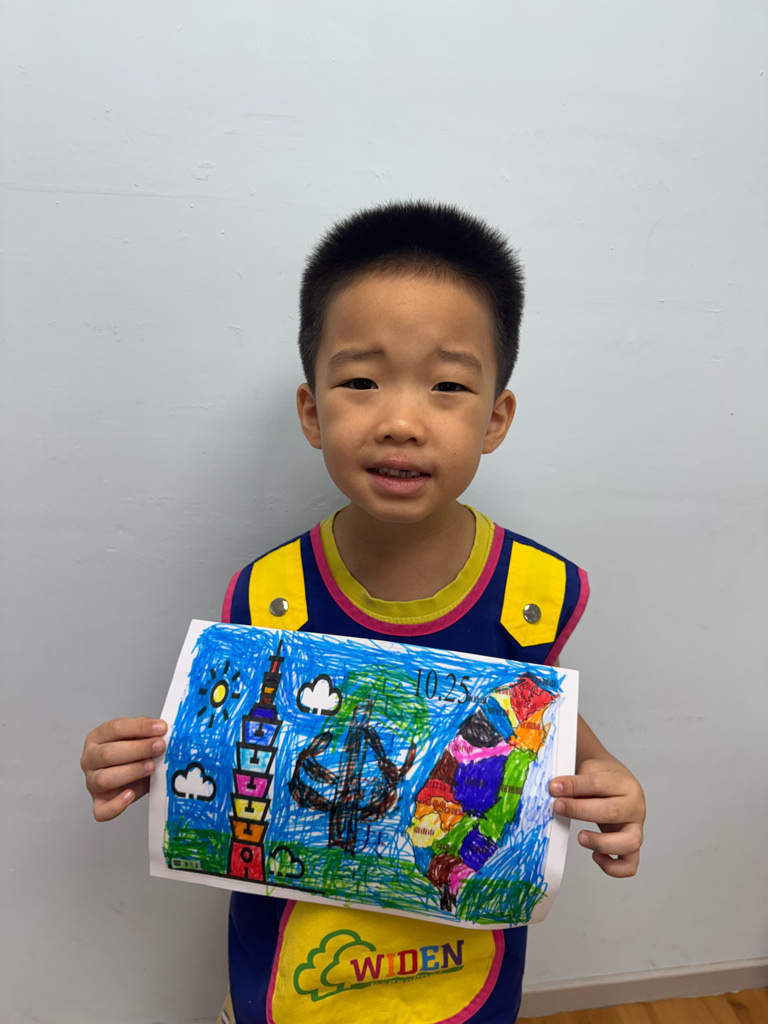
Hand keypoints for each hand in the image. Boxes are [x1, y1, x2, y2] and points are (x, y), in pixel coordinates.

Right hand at [81, 717, 166, 821]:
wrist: (135, 775)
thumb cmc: (133, 753)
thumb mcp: (139, 737)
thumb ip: (147, 733)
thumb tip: (161, 731)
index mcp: (97, 737)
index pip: (115, 728)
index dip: (139, 728)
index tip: (161, 728)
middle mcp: (89, 759)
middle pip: (107, 754)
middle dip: (138, 750)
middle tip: (159, 747)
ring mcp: (91, 782)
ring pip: (104, 779)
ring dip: (131, 772)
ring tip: (151, 767)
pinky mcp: (99, 803)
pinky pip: (102, 810)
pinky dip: (116, 805)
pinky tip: (130, 794)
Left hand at [550, 758, 645, 877]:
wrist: (617, 780)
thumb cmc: (601, 777)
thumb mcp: (589, 770)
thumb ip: (574, 781)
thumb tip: (553, 790)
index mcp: (623, 783)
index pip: (599, 783)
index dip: (574, 786)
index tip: (554, 787)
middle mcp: (634, 806)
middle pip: (611, 812)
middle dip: (580, 811)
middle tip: (558, 807)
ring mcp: (636, 827)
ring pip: (629, 842)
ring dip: (601, 843)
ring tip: (581, 838)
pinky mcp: (632, 844)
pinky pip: (629, 865)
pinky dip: (612, 867)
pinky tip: (595, 856)